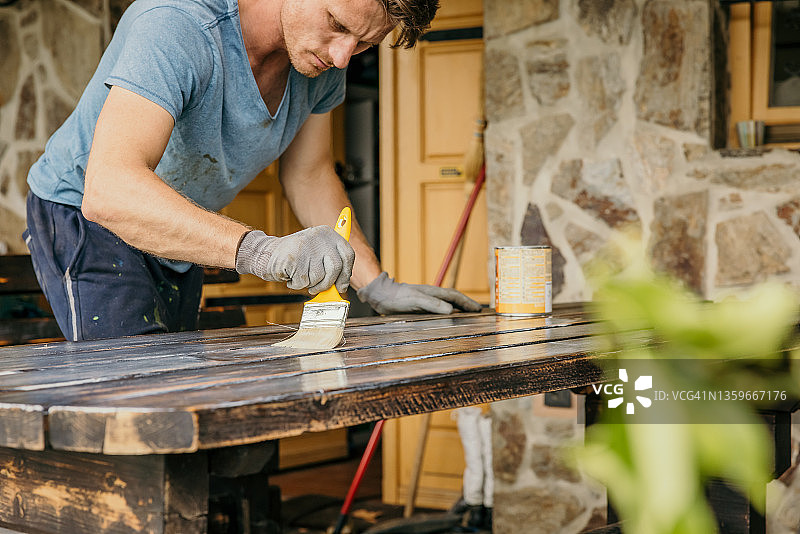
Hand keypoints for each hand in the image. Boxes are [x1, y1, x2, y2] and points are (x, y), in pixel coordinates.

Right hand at [235, 227, 354, 293]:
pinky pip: (303, 281)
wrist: (265, 253)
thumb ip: (329, 264)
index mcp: (328, 234)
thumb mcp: (316, 253)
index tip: (341, 286)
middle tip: (317, 288)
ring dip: (309, 284)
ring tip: (299, 275)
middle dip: (327, 284)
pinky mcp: (294, 257)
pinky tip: (290, 275)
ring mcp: (306, 246)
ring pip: (319, 277)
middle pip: (335, 268)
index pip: (347, 254)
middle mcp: (319, 237)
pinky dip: (296, 284)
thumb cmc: (295, 257)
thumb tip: (342, 284)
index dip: (346, 273)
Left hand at [357, 272, 481, 314]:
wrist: (380, 295)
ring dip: (458, 309)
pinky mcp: (418, 307)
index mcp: (432, 292)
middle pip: (453, 299)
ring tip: (467, 316)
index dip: (467, 302)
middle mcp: (431, 296)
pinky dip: (446, 314)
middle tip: (478, 312)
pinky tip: (446, 319)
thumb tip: (451, 310)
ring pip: (446, 304)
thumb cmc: (396, 297)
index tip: (479, 309)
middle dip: (466, 305)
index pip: (454, 296)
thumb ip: (432, 304)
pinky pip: (437, 310)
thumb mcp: (415, 300)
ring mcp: (425, 301)